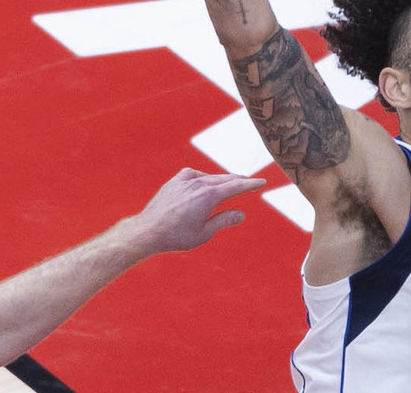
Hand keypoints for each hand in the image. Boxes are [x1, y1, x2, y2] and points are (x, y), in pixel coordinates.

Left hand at [128, 168, 265, 253]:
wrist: (147, 231)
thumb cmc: (176, 236)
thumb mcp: (204, 233)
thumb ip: (224, 220)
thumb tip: (241, 214)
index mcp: (209, 196)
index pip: (236, 187)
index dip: (251, 184)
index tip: (262, 182)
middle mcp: (198, 184)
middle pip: (225, 179)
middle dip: (239, 181)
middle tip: (251, 182)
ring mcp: (185, 181)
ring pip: (210, 176)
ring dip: (222, 180)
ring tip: (231, 183)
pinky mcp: (174, 181)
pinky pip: (193, 174)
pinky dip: (203, 177)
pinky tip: (204, 181)